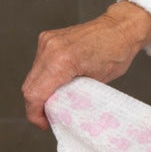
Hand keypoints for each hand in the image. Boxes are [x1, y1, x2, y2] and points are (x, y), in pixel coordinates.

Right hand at [20, 1, 150, 129]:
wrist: (121, 27)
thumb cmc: (116, 53)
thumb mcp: (96, 83)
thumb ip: (73, 96)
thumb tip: (60, 111)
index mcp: (62, 61)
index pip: (35, 94)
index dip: (35, 114)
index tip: (45, 124)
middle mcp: (50, 49)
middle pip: (29, 86)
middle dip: (36, 105)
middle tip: (50, 116)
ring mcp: (47, 41)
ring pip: (32, 76)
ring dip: (39, 91)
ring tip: (55, 100)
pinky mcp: (48, 38)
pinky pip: (39, 64)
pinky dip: (44, 77)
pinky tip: (57, 83)